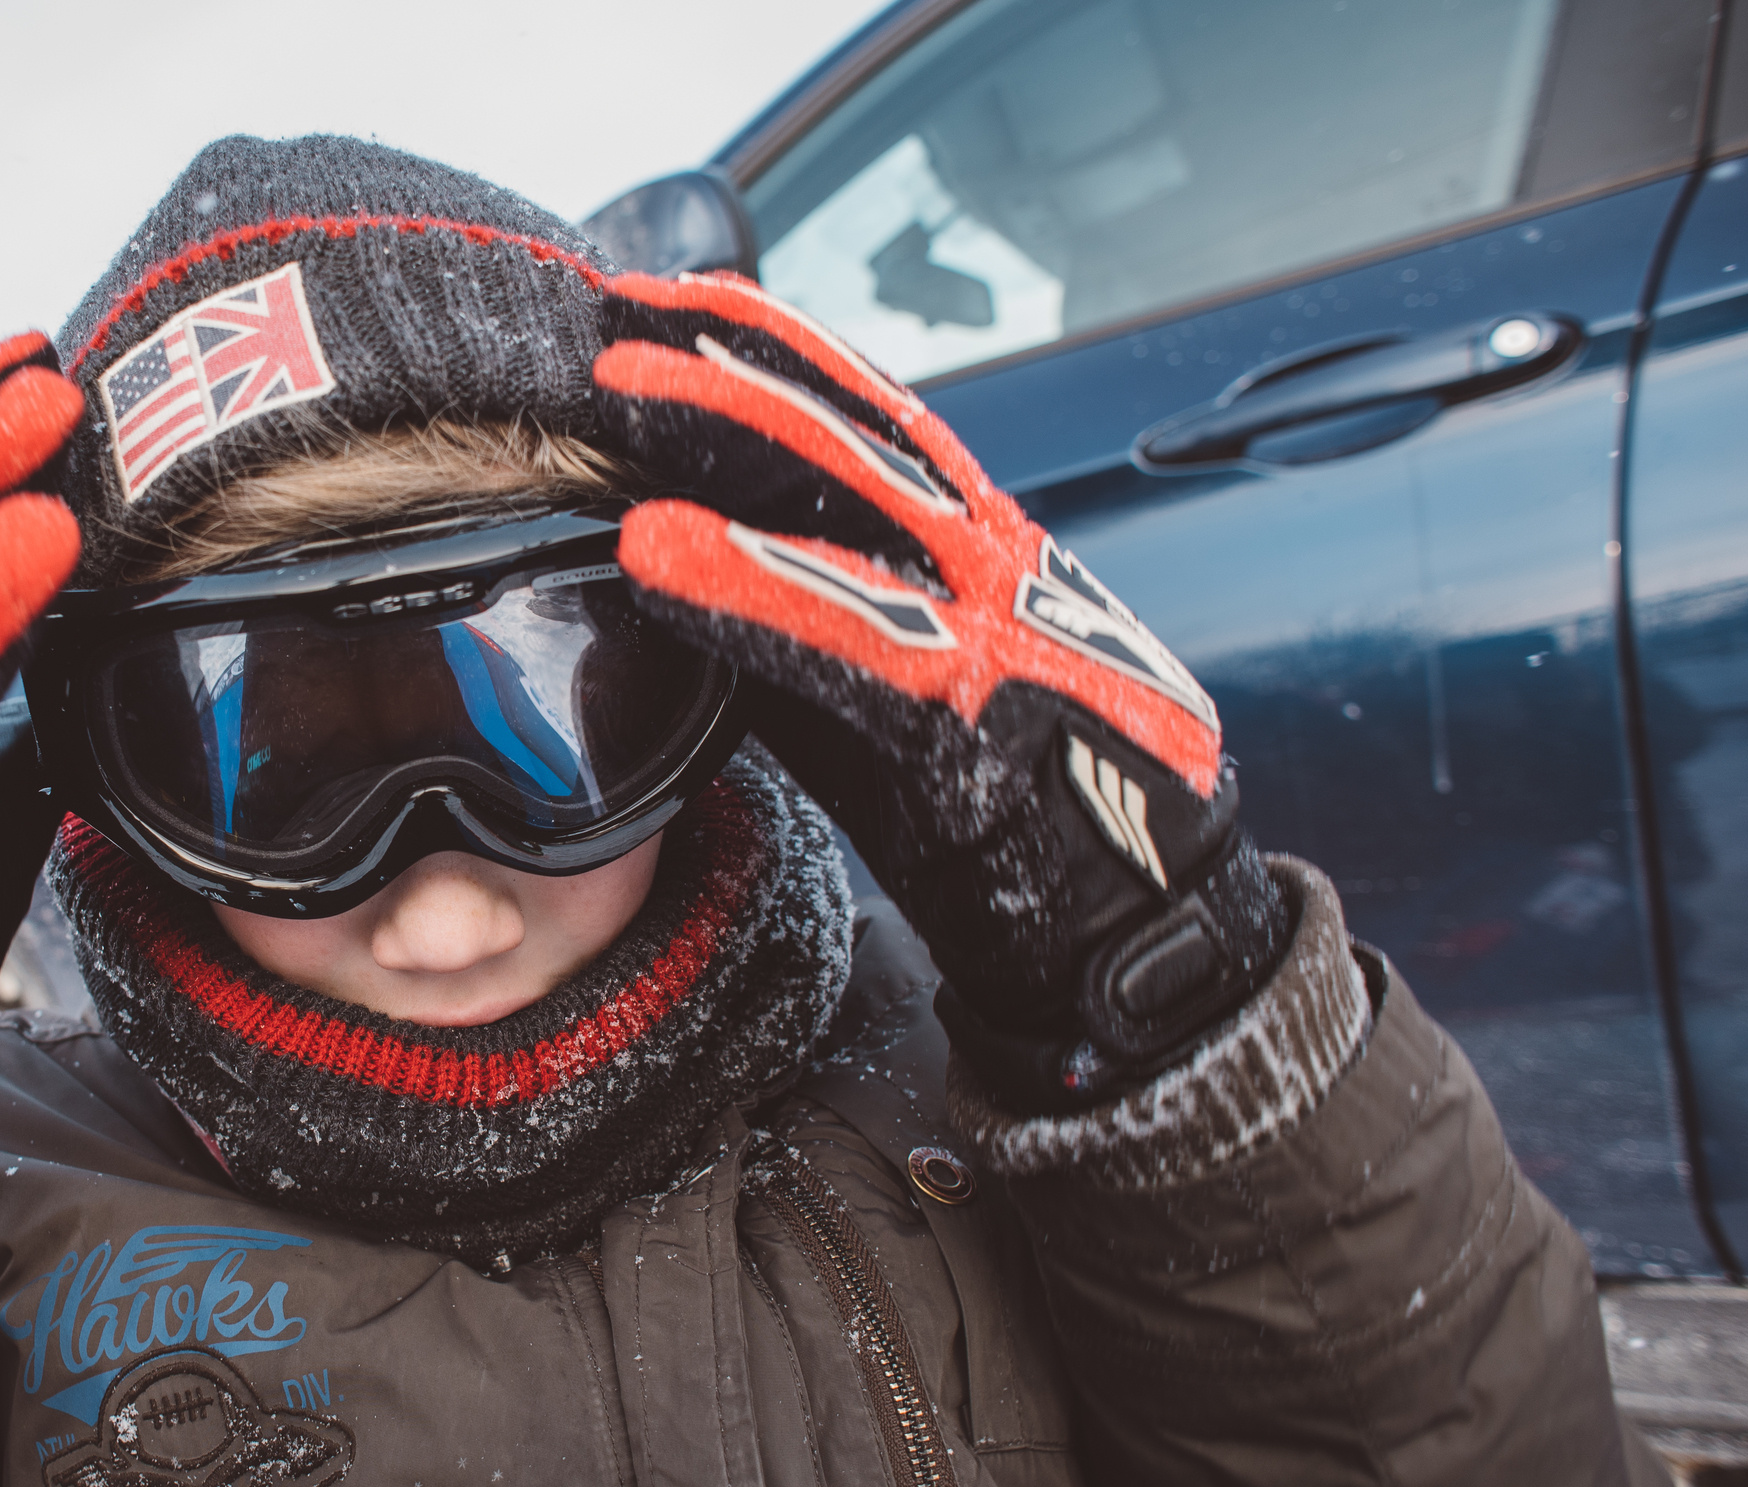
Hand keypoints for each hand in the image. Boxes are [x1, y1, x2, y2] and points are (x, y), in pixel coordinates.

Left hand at [592, 273, 1287, 1107]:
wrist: (1136, 928)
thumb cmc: (1007, 809)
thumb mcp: (894, 686)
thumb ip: (808, 619)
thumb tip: (677, 565)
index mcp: (975, 545)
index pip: (865, 413)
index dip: (765, 346)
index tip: (658, 296)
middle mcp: (986, 558)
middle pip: (849, 425)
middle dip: (729, 359)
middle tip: (611, 311)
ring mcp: (990, 624)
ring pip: (853, 497)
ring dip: (726, 434)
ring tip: (619, 390)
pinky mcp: (973, 716)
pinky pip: (850, 637)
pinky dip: (751, 589)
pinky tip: (663, 555)